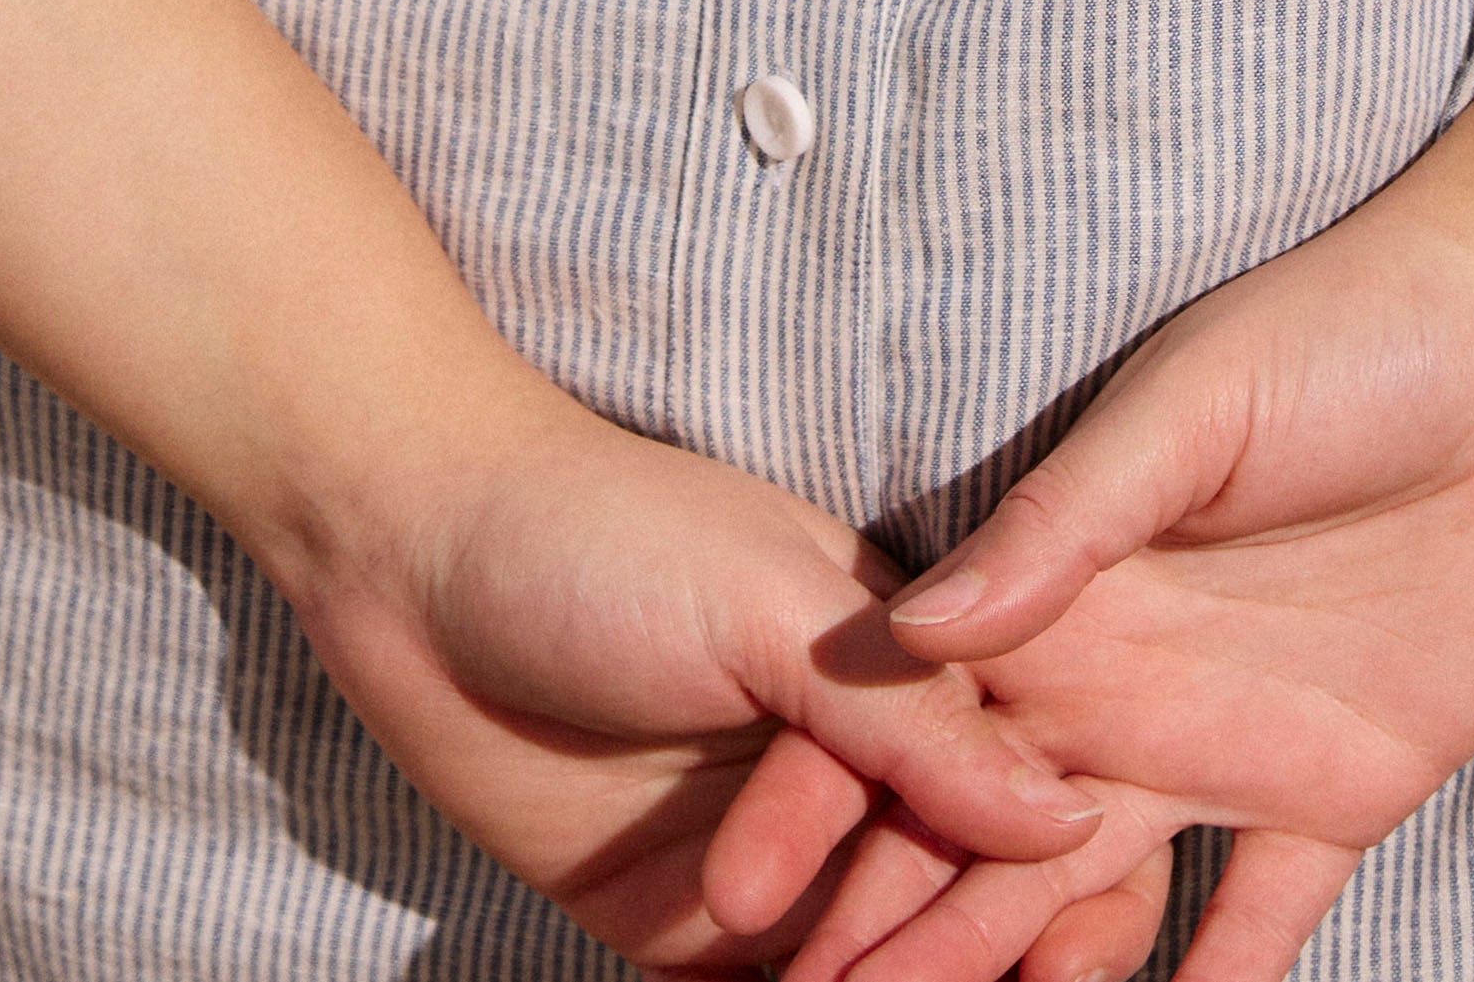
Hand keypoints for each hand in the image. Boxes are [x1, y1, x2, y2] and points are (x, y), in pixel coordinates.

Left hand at [267, 367, 1109, 969]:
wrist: (408, 553)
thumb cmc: (601, 535)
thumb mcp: (768, 606)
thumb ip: (909, 717)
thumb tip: (1065, 818)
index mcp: (904, 674)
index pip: (1008, 806)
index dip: (1028, 893)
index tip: (1044, 965)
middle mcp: (852, 775)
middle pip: (943, 910)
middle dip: (938, 972)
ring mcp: (771, 856)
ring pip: (861, 977)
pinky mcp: (677, 924)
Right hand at [700, 188, 1473, 981]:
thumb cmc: (1353, 329)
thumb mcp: (1193, 407)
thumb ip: (1063, 523)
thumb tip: (910, 633)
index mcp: (1072, 588)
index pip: (932, 722)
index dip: (839, 810)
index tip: (750, 903)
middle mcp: (1129, 679)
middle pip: (990, 834)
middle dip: (902, 933)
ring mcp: (1231, 740)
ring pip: (1095, 902)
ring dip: (1025, 979)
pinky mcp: (1347, 789)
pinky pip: (1263, 923)